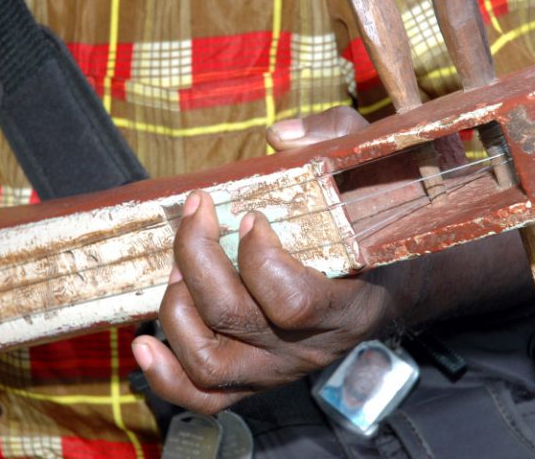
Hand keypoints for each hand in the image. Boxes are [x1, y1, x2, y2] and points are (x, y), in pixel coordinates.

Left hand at [132, 107, 410, 413]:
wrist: (390, 290)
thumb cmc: (375, 228)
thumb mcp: (370, 170)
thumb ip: (335, 139)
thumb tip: (277, 137)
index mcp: (345, 305)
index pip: (292, 301)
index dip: (260, 258)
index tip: (250, 216)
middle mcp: (308, 348)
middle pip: (235, 318)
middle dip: (198, 257)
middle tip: (197, 214)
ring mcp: (277, 370)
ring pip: (210, 361)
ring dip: (178, 308)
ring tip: (178, 268)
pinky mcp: (254, 381)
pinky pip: (206, 397)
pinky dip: (167, 377)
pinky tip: (145, 343)